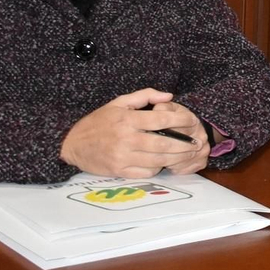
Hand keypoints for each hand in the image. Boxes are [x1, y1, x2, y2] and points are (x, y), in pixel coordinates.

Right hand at [59, 88, 210, 177]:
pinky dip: (158, 169)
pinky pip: (146, 173)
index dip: (182, 120)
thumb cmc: (99, 121)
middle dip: (185, 145)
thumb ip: (145, 96)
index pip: (162, 119)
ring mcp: (123, 157)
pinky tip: (163, 163)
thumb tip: (169, 96)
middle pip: (164, 144)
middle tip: (197, 144)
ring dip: (177, 159)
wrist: (72, 144)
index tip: (193, 121)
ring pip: (158, 161)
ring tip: (188, 154)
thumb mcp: (119, 102)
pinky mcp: (120, 171)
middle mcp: (126, 138)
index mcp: (127, 119)